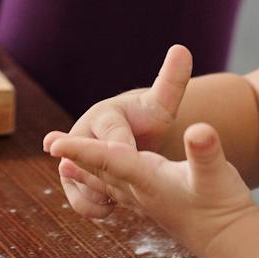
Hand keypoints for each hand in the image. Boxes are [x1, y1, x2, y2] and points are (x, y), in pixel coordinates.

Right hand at [43, 44, 193, 219]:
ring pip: (75, 178)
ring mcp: (76, 156)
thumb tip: (183, 48)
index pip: (112, 129)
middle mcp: (84, 132)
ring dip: (91, 191)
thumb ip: (172, 80)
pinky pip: (77, 196)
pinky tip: (110, 209)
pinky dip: (89, 205)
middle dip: (96, 172)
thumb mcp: (161, 103)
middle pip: (84, 155)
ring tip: (112, 203)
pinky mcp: (75, 178)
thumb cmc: (147, 117)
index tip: (128, 154)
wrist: (131, 132)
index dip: (120, 143)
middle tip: (110, 192)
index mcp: (106, 114)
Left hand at [46, 120, 256, 257]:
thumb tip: (199, 130)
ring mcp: (147, 203)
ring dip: (86, 174)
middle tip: (49, 143)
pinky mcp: (156, 207)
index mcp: (149, 179)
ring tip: (64, 166)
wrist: (232, 243)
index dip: (81, 149)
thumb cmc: (224, 205)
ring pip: (108, 185)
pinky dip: (105, 186)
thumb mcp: (218, 172)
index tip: (55, 142)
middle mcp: (141, 193)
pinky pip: (121, 195)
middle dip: (76, 158)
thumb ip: (205, 151)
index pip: (109, 159)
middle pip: (100, 172)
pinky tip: (104, 186)